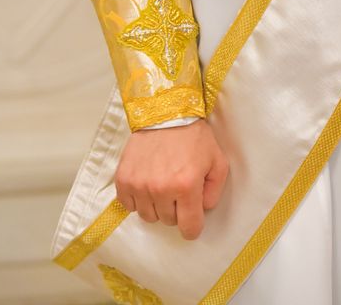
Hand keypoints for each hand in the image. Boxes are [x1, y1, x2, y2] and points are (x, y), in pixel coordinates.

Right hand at [115, 119, 228, 239]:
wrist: (166, 111)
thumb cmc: (193, 135)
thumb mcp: (217, 160)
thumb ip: (215, 190)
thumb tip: (203, 209)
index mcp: (186, 186)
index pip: (189, 228)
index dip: (193, 227)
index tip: (192, 222)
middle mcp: (161, 189)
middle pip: (168, 221)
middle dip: (176, 209)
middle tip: (179, 189)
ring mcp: (139, 185)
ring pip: (148, 216)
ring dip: (157, 205)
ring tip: (162, 184)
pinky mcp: (123, 179)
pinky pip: (129, 206)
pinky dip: (138, 199)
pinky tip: (146, 182)